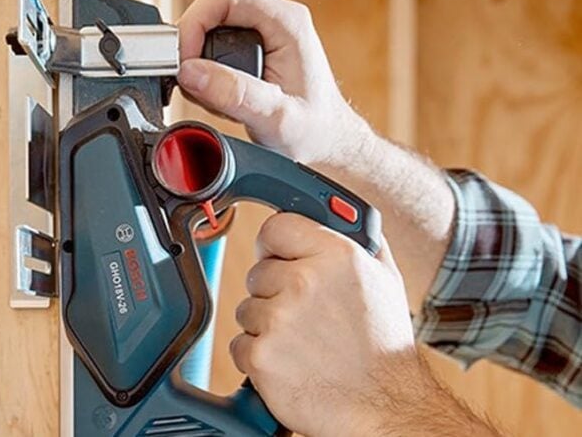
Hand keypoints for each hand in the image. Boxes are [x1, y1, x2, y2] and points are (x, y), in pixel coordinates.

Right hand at [177, 0, 373, 167]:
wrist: (326, 142)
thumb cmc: (314, 130)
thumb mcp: (276, 118)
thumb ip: (235, 94)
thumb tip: (191, 72)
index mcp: (286, 21)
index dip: (194, 24)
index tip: (183, 62)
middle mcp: (273, 18)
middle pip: (210, 11)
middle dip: (191, 49)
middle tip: (193, 86)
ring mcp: (261, 32)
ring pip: (207, 29)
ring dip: (196, 65)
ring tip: (216, 99)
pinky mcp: (249, 48)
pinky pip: (210, 46)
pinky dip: (203, 74)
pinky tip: (220, 97)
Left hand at [231, 213, 497, 435]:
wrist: (385, 407)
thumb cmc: (384, 348)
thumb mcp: (385, 280)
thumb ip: (357, 242)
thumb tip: (337, 219)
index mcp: (336, 255)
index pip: (275, 227)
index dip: (276, 246)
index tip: (280, 259)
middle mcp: (304, 282)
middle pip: (257, 272)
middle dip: (274, 293)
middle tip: (305, 316)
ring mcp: (279, 319)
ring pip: (246, 309)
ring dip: (265, 326)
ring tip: (303, 343)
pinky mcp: (261, 355)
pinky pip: (239, 345)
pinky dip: (257, 357)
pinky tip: (289, 363)